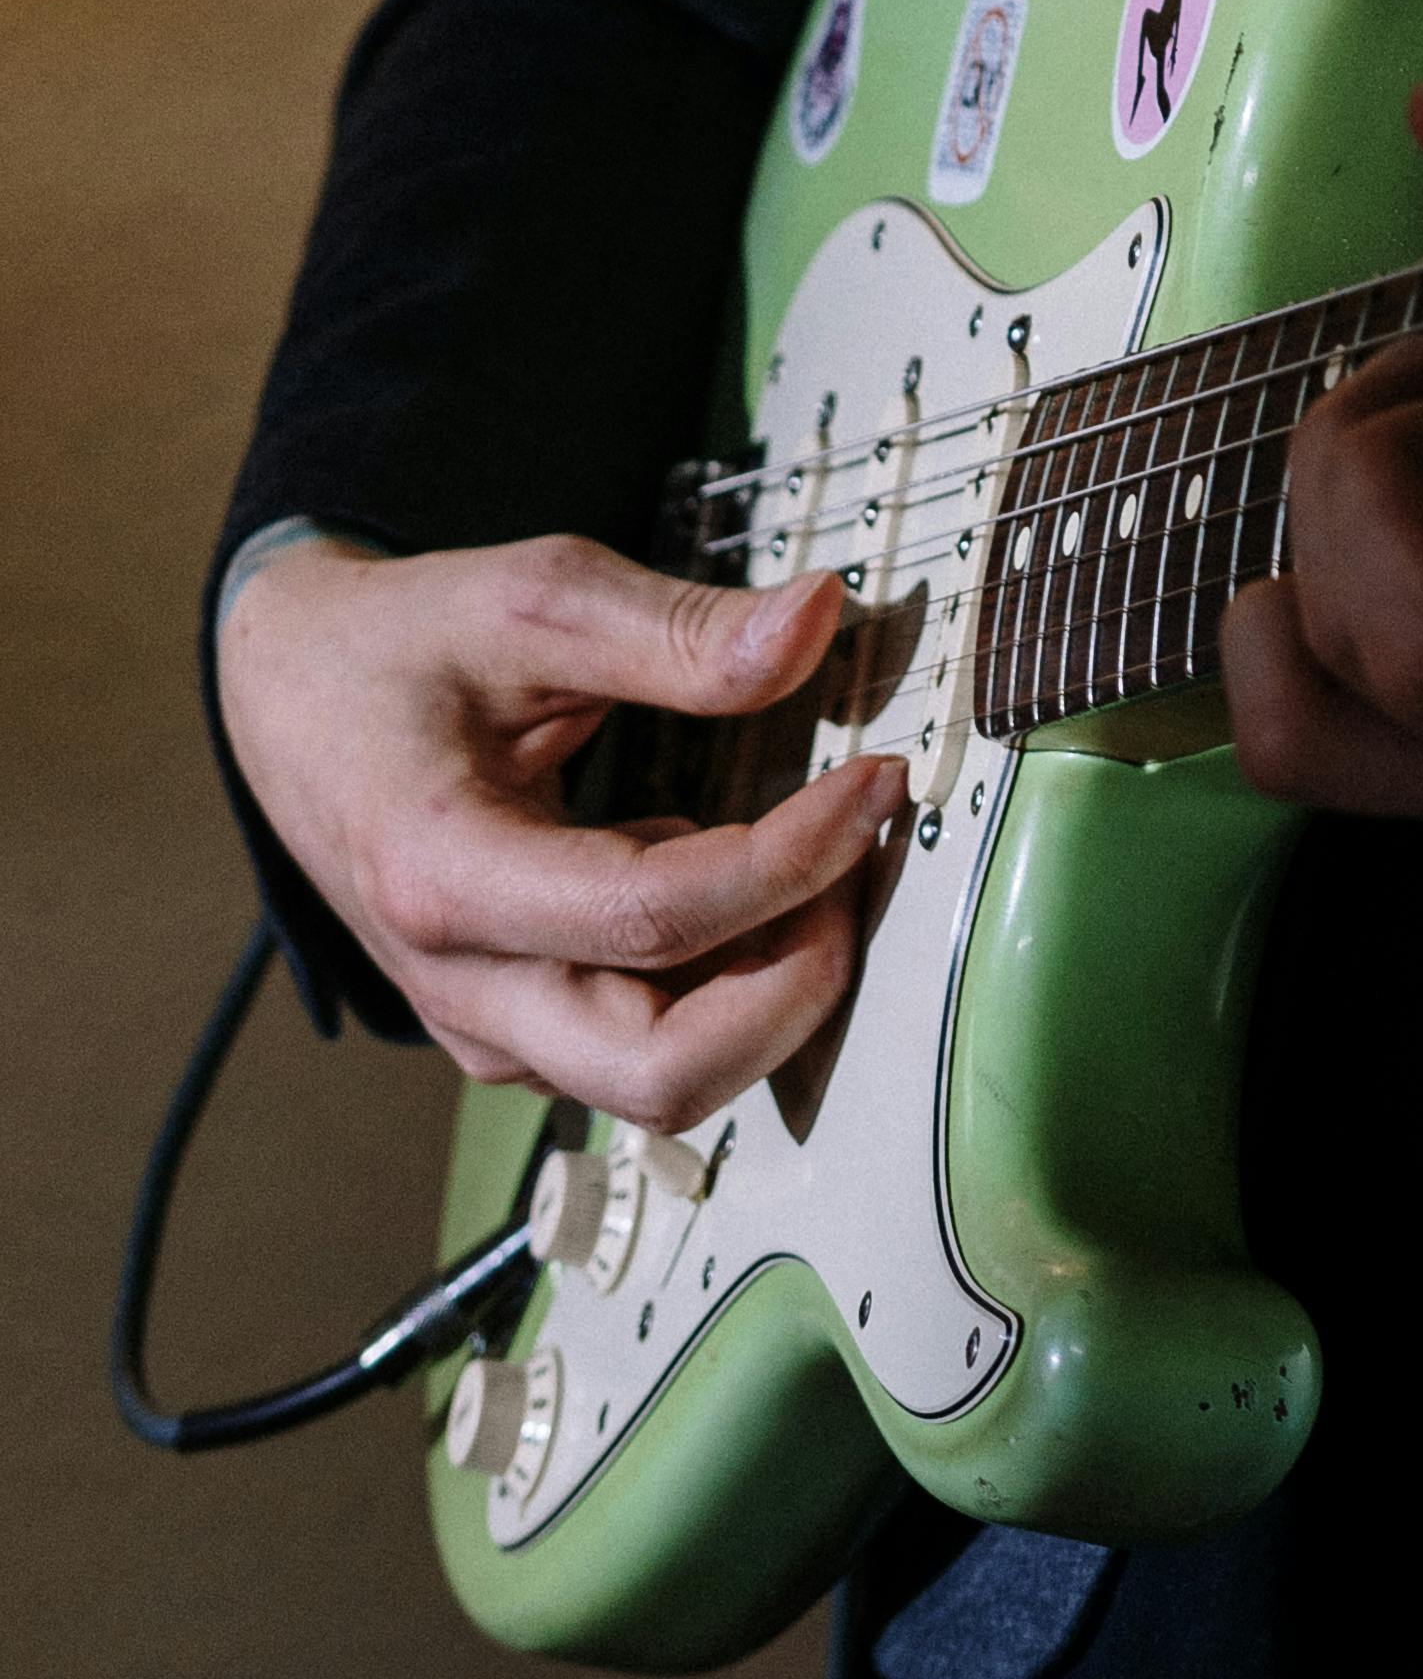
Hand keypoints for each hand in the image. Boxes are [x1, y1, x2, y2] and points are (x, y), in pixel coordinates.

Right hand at [216, 536, 909, 1113]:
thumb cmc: (402, 647)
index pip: (653, 918)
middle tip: (858, 864)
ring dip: (765, 996)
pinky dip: (717, 990)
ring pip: (658, 1082)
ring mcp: (484, 1022)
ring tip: (824, 868)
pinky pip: (636, 1049)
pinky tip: (745, 884)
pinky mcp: (512, 1025)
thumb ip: (677, 627)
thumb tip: (818, 623)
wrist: (294, 699)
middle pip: (661, 1073)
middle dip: (793, 986)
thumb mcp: (531, 596)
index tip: (873, 782)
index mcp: (444, 876)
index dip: (790, 858)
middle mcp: (460, 984)